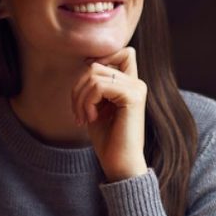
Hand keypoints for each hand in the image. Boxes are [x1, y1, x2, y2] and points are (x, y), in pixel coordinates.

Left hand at [71, 47, 147, 181]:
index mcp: (130, 84)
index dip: (98, 60)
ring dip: (80, 97)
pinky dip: (87, 102)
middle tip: (78, 112)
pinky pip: (99, 86)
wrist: (120, 164)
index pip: (121, 51)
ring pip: (94, 74)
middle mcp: (137, 83)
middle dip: (79, 87)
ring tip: (83, 117)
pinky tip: (91, 119)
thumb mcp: (97, 107)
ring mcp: (137, 88)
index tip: (86, 89)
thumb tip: (87, 62)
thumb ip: (95, 85)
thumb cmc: (108, 140)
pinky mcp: (133, 97)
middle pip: (97, 64)